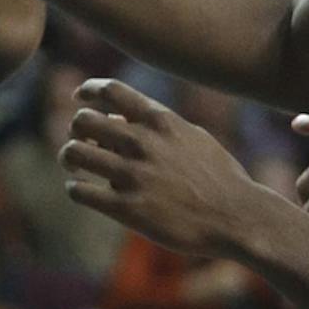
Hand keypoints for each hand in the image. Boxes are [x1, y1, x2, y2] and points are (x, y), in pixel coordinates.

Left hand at [62, 78, 258, 256]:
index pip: (110, 89)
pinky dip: (76, 189)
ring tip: (75, 166)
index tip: (79, 99)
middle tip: (81, 142)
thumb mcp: (193, 137)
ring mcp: (133, 175)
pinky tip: (82, 191)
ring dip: (69, 158)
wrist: (238, 219)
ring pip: (73, 152)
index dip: (88, 91)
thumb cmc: (220, 177)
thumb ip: (158, 124)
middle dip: (76, 129)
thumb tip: (121, 116)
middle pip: (82, 120)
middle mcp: (142, 142)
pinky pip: (80, 191)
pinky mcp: (127, 208)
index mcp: (160, 120)